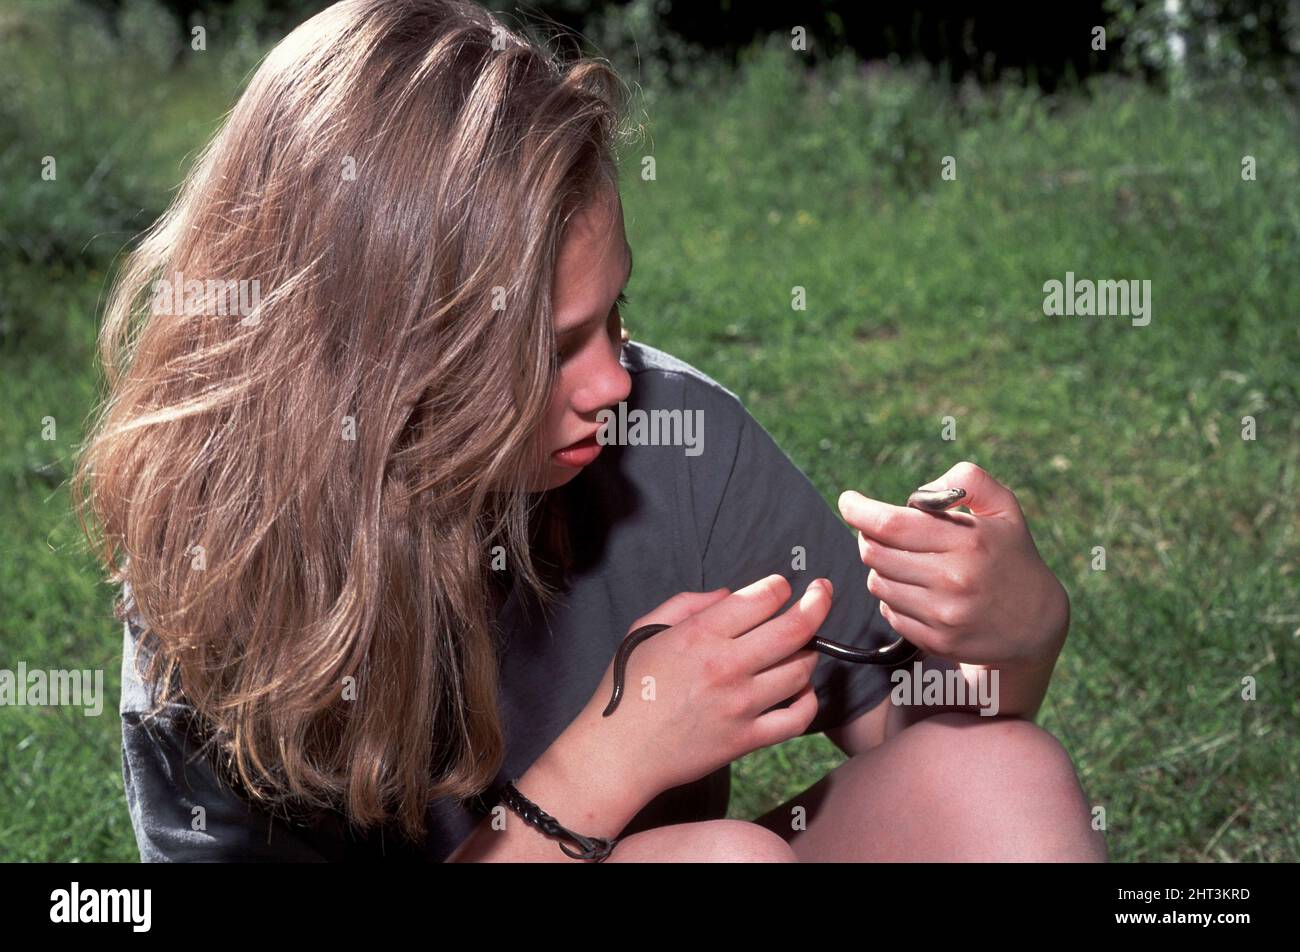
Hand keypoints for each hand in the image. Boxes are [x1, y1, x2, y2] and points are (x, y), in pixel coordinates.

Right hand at [573, 573, 830, 799]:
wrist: (618, 752)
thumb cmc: (627, 688)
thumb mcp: (646, 629)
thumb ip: (689, 603)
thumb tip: (732, 594)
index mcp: (700, 635)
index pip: (762, 598)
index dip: (780, 585)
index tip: (782, 586)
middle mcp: (726, 666)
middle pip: (796, 628)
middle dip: (818, 602)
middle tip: (822, 592)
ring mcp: (741, 705)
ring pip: (801, 669)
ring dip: (808, 652)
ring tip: (800, 647)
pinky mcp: (747, 740)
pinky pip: (798, 717)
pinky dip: (808, 700)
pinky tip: (800, 689)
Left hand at [837, 461, 1068, 667]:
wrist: (1036, 623)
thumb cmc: (1011, 555)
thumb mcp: (1004, 508)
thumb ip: (968, 480)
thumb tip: (922, 492)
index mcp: (968, 541)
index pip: (891, 524)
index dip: (859, 510)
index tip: (849, 501)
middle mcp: (954, 580)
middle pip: (875, 553)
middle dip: (868, 536)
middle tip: (881, 530)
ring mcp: (944, 614)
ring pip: (877, 583)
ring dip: (881, 567)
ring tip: (907, 561)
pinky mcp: (936, 640)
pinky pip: (889, 611)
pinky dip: (893, 596)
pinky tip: (917, 589)